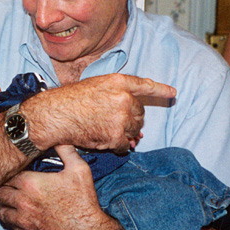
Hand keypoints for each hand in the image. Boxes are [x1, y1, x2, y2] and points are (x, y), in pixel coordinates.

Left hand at [0, 145, 114, 229]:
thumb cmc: (84, 202)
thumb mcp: (79, 169)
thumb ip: (66, 150)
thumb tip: (59, 137)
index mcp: (30, 183)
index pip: (7, 174)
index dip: (8, 171)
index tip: (11, 170)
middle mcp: (21, 202)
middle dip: (2, 188)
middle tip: (6, 184)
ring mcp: (23, 220)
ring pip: (1, 211)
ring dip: (3, 204)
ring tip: (9, 200)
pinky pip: (10, 226)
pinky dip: (11, 220)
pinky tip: (18, 215)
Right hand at [24, 74, 175, 153]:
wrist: (56, 115)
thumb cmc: (70, 100)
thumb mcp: (95, 86)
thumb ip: (116, 95)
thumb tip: (133, 116)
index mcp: (118, 82)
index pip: (145, 85)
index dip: (160, 90)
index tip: (173, 93)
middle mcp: (123, 98)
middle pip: (140, 114)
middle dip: (131, 121)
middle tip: (115, 123)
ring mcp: (121, 118)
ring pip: (133, 131)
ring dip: (124, 135)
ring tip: (107, 132)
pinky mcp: (115, 135)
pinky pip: (124, 145)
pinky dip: (117, 147)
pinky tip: (105, 142)